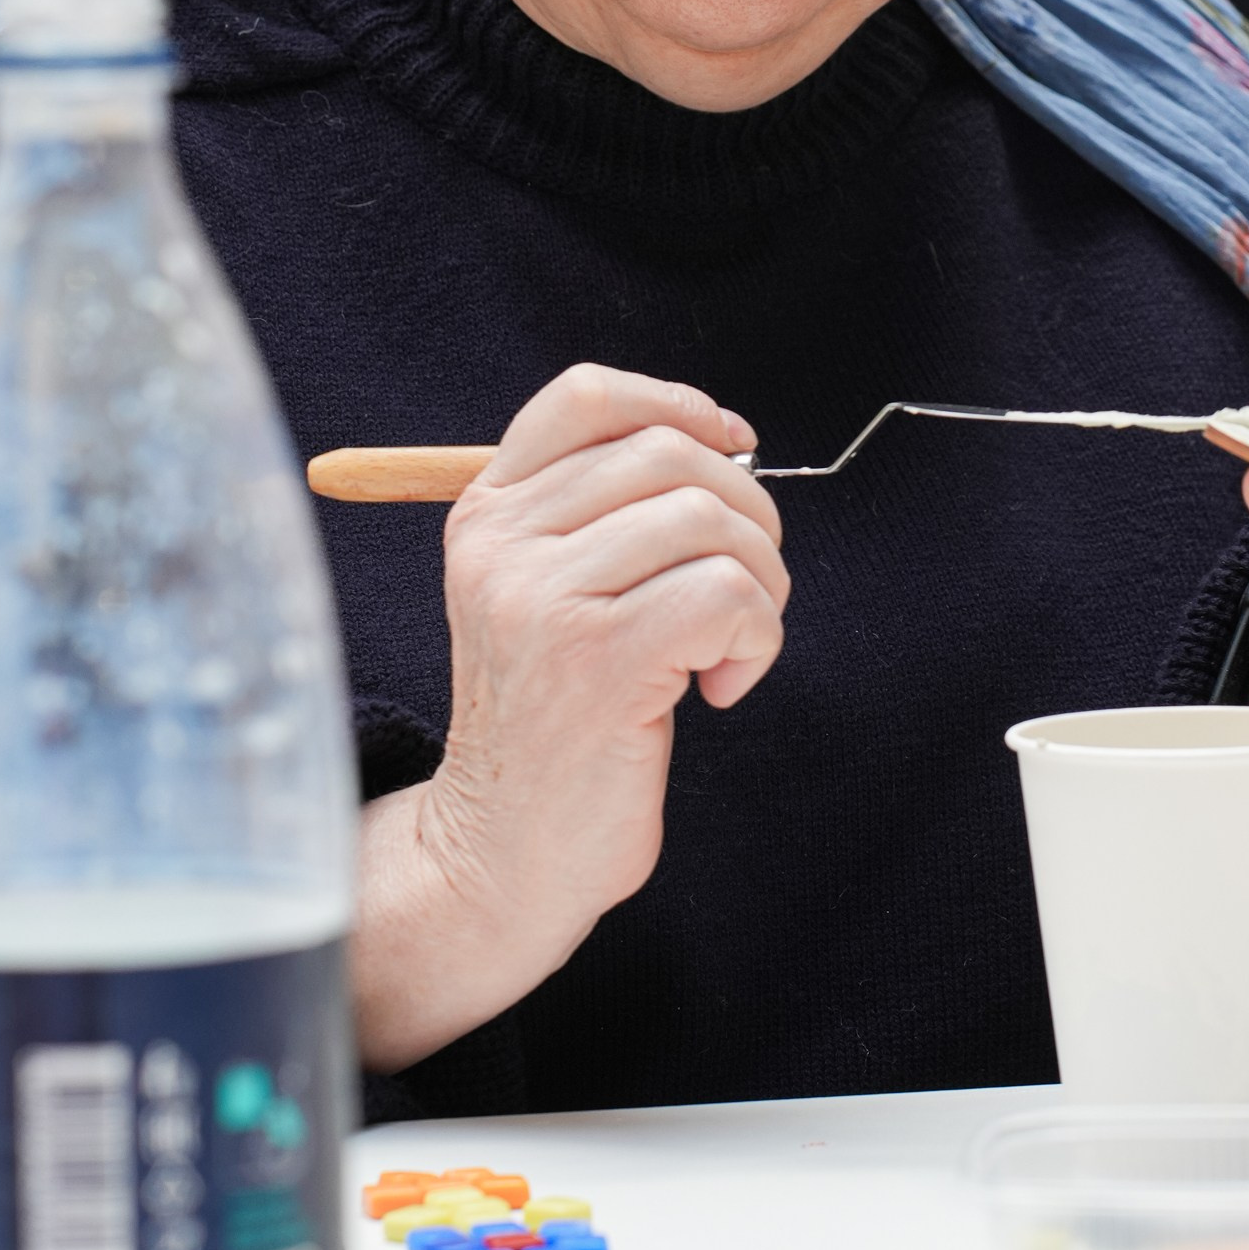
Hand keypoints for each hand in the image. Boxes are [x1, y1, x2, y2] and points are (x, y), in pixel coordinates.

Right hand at [354, 364, 786, 1070]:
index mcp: (489, 513)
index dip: (678, 405)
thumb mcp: (550, 593)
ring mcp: (544, 598)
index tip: (732, 448)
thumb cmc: (557, 721)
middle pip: (672, 454)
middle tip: (744, 594)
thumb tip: (726, 437)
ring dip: (759, 586)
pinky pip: (729, 596)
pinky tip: (720, 689)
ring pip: (713, 522)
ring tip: (728, 648)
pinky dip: (755, 641)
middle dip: (748, 515)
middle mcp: (505, 543)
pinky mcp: (599, 660)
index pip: (586, 397)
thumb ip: (606, 512)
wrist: (504, 853)